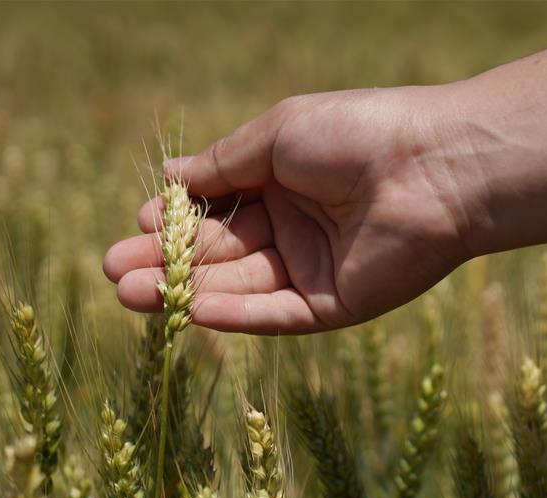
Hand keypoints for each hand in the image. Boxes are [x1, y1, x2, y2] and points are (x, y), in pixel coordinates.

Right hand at [104, 84, 489, 333]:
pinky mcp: (335, 306)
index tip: (136, 224)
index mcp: (284, 182)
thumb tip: (168, 176)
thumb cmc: (357, 134)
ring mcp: (314, 270)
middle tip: (111, 272)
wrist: (435, 164)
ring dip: (185, 291)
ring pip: (239, 286)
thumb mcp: (276, 137)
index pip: (217, 208)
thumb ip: (222, 165)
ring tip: (127, 294)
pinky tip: (191, 311)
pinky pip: (276, 313)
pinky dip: (235, 314)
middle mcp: (295, 228)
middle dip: (167, 262)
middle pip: (220, 252)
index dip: (176, 219)